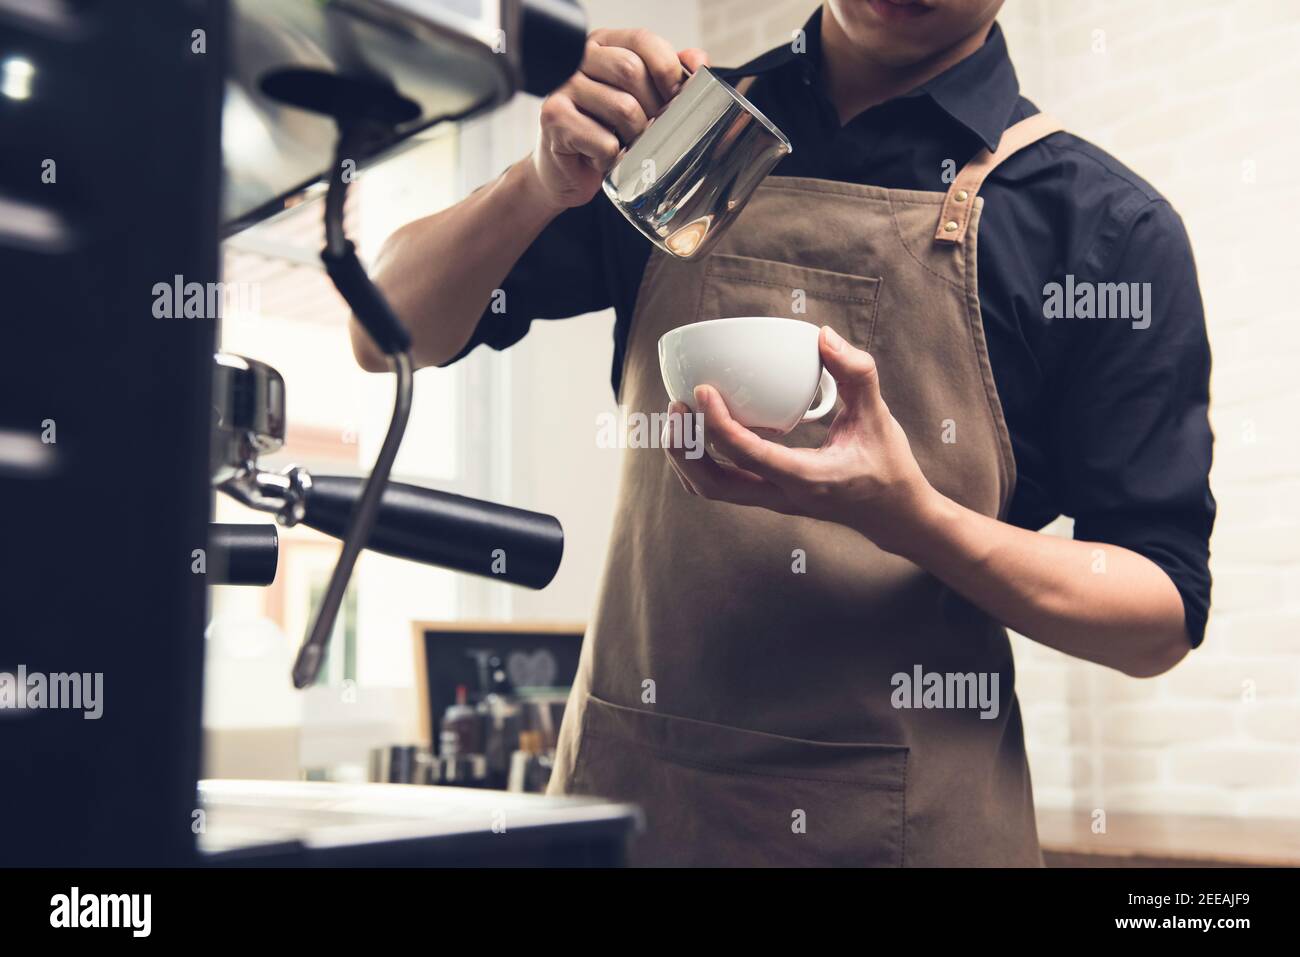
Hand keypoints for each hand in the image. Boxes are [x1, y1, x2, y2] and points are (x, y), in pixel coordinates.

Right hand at [531, 28, 708, 208]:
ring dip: (636, 137)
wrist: (567, 171)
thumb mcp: (642, 100)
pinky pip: (604, 141)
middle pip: (631, 71)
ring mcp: (563, 87)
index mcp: (604, 45)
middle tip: (654, 129)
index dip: (667, 67)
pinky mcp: (554, 118)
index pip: (641, 40)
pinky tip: (604, 159)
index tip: (677, 94)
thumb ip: (669, 77)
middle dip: (654, 107)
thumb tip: (699, 61)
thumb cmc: (606, 132)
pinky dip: (613, 158)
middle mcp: (579, 60)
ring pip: (622, 108)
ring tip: (628, 146)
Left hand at [663, 326, 939, 555]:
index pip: (748, 455)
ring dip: (685, 457)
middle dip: (683, 448)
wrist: (893, 515)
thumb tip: (822, 336)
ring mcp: (770, 502)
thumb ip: (857, 373)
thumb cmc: (887, 464)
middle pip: (712, 485)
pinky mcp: (766, 498)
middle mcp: (781, 496)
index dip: (717, 424)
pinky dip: (699, 461)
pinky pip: (720, 486)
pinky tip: (702, 429)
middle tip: (676, 406)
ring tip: (678, 417)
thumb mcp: (879, 415)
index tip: (702, 390)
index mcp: (806, 478)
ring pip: (710, 491)